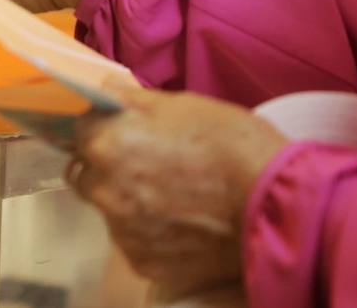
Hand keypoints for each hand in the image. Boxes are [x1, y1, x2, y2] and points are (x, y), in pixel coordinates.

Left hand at [68, 84, 287, 298]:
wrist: (277, 204)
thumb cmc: (231, 143)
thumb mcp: (179, 103)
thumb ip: (130, 101)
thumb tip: (103, 93)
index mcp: (106, 144)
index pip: (80, 131)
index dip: (102, 128)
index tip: (124, 131)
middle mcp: (104, 190)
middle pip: (87, 173)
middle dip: (107, 166)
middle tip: (148, 163)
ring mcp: (122, 231)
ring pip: (111, 209)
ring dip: (129, 201)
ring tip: (175, 196)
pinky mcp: (144, 262)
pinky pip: (135, 240)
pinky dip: (150, 232)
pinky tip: (183, 221)